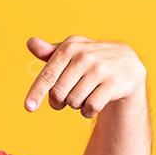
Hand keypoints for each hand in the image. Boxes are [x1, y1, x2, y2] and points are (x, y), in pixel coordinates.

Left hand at [23, 35, 145, 117]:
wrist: (127, 65)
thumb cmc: (90, 61)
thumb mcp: (71, 53)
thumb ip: (49, 52)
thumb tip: (30, 43)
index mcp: (70, 47)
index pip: (47, 75)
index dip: (36, 93)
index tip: (28, 108)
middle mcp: (85, 55)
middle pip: (58, 94)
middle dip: (60, 101)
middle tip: (67, 97)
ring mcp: (101, 69)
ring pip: (73, 102)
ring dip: (76, 105)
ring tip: (86, 93)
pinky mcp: (114, 83)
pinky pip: (90, 108)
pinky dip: (88, 111)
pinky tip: (95, 103)